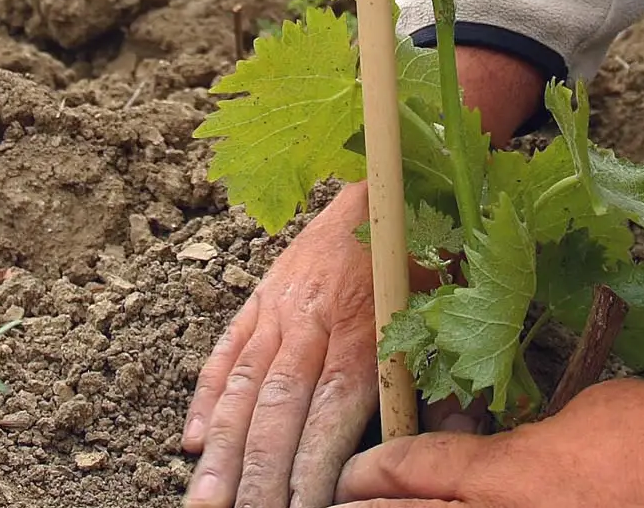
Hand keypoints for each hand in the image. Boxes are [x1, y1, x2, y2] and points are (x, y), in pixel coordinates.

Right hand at [184, 48, 546, 507]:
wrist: (391, 169)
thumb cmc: (429, 249)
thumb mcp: (451, 309)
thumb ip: (440, 379)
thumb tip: (444, 438)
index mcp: (363, 329)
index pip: (327, 415)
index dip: (308, 470)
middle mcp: (311, 321)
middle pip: (275, 414)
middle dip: (255, 478)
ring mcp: (278, 307)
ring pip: (241, 390)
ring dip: (219, 453)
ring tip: (202, 503)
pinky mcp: (260, 295)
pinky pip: (225, 351)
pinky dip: (206, 395)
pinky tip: (192, 440)